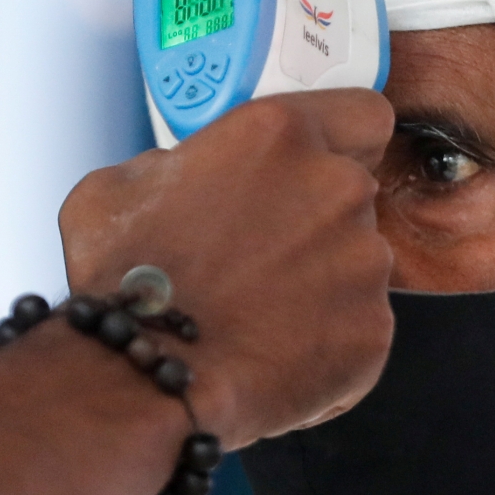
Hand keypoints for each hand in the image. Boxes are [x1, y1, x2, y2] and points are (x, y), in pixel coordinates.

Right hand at [59, 89, 394, 448]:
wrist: (142, 379)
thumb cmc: (124, 282)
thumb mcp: (121, 185)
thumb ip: (182, 165)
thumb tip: (194, 178)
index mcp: (280, 136)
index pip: (363, 115)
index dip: (349, 142)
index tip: (328, 164)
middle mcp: (337, 189)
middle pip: (352, 197)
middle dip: (316, 223)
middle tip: (263, 260)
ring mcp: (364, 261)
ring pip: (357, 265)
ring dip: (322, 284)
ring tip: (261, 316)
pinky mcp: (372, 329)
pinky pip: (357, 327)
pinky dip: (327, 341)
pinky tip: (275, 352)